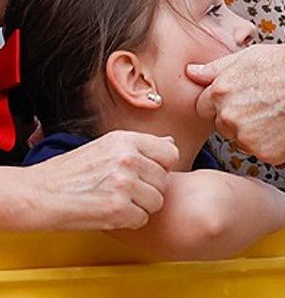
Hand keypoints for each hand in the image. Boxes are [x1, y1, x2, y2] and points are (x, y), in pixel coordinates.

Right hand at [21, 130, 178, 230]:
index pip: (170, 153)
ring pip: (156, 201)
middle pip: (164, 180)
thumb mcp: (106, 146)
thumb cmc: (68, 172)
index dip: (162, 166)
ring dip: (141, 207)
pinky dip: (129, 221)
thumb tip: (171, 142)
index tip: (150, 174)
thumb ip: (141, 145)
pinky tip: (111, 214)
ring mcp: (124, 184)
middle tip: (129, 193)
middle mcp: (128, 159)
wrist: (37, 194)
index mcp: (127, 140)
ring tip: (119, 203)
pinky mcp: (116, 209)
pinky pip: (141, 219)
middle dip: (150, 189)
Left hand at [188, 43, 284, 163]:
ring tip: (280, 112)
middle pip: (222, 124)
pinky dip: (273, 143)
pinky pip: (262, 152)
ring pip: (242, 139)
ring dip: (255, 131)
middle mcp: (229, 116)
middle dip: (237, 117)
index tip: (243, 97)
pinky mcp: (266, 154)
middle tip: (266, 103)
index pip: (204, 106)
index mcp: (221, 90)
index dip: (223, 101)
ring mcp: (246, 137)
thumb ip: (217, 67)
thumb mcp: (253, 55)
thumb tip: (191, 72)